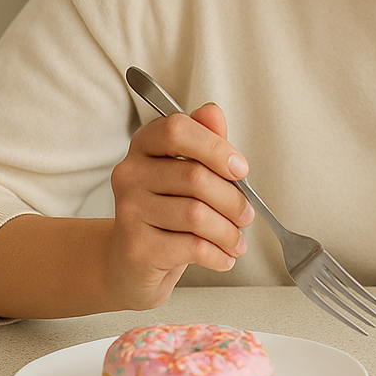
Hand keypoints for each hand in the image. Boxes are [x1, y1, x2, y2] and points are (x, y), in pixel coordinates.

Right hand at [105, 102, 254, 309]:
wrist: (131, 262)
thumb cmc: (168, 211)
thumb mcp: (188, 171)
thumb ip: (204, 141)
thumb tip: (212, 113)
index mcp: (144, 145)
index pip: (177, 129)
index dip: (215, 147)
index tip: (241, 169)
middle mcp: (129, 174)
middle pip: (195, 176)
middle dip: (233, 199)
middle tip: (247, 215)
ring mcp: (128, 211)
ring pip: (196, 215)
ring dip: (229, 231)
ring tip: (237, 241)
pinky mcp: (136, 247)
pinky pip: (191, 247)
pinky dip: (218, 254)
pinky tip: (225, 257)